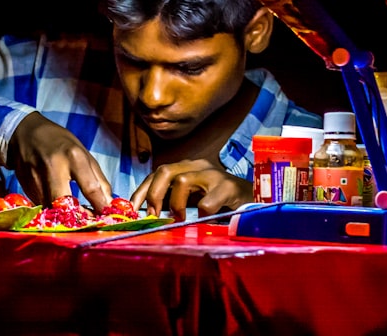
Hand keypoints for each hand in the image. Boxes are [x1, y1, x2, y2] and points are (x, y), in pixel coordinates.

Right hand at [5, 112, 112, 211]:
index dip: (100, 206)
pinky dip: (50, 208)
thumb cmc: (60, 143)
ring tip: (71, 212)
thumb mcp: (84, 154)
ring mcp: (36, 177)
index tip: (106, 217)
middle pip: (64, 203)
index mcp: (74, 156)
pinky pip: (41, 205)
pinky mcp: (24, 186)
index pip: (90, 187)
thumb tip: (109, 204)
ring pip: (51, 208)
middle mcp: (54, 167)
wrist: (26, 133)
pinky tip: (55, 202)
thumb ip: (98, 179)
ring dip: (62, 215)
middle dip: (76, 216)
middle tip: (85, 221)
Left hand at [130, 158, 253, 220]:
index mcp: (186, 167)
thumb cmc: (219, 200)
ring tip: (179, 219)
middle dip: (154, 194)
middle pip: (165, 170)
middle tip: (154, 216)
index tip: (133, 210)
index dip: (142, 191)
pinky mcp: (229, 187)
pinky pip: (207, 202)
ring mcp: (213, 175)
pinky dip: (200, 213)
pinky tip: (202, 220)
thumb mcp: (192, 197)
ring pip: (182, 180)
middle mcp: (198, 166)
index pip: (156, 173)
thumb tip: (147, 215)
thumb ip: (172, 200)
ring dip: (175, 204)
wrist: (254, 198)